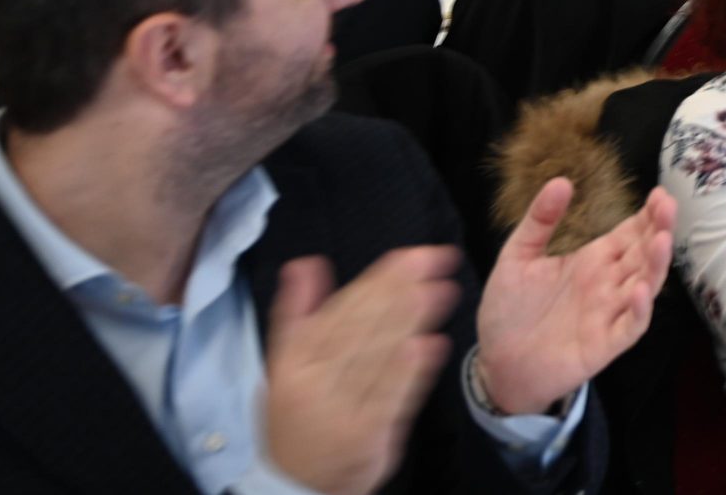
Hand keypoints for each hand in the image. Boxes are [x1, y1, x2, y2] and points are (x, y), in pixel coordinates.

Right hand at [263, 248, 457, 494]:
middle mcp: (314, 384)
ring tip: (440, 290)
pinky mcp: (366, 438)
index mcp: (293, 362)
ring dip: (412, 322)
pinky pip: (390, 399)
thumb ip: (297, 313)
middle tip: (435, 260)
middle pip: (362, 329)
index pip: (339, 312)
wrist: (294, 484)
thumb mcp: (284, 365)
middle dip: (401, 291)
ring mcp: (341, 412)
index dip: (377, 280)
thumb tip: (305, 263)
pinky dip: (412, 372)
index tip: (408, 255)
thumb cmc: (296, 415)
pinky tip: (432, 344)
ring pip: (379, 359)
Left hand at [476, 176, 675, 418]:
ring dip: (657, 264)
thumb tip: (562, 181)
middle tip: (667, 205)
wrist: (496, 364)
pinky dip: (640, 310)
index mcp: (592, 261)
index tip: (659, 193)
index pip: (630, 233)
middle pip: (643, 253)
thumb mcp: (517, 258)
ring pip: (645, 285)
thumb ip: (539, 222)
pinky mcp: (604, 344)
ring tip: (662, 239)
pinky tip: (640, 290)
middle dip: (659, 229)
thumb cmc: (509, 312)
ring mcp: (609, 314)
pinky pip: (630, 327)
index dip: (647, 215)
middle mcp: (608, 284)